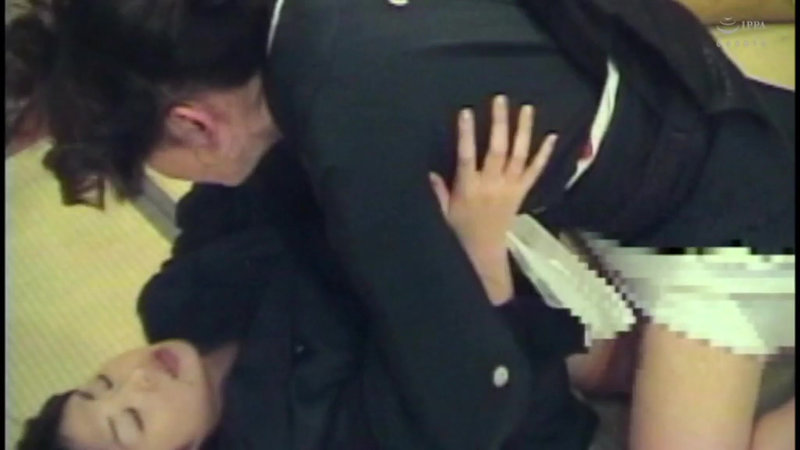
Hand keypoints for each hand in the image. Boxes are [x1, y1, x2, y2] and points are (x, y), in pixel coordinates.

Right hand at [429, 95, 555, 303]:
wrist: (485, 252)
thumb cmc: (460, 230)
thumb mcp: (443, 211)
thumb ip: (438, 190)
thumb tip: (431, 170)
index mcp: (468, 188)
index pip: (467, 156)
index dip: (466, 134)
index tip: (466, 112)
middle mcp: (491, 185)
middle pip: (497, 150)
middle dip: (499, 123)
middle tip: (500, 100)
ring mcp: (510, 188)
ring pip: (518, 155)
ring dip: (523, 131)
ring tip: (526, 108)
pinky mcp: (522, 192)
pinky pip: (535, 171)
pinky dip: (544, 154)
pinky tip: (552, 136)